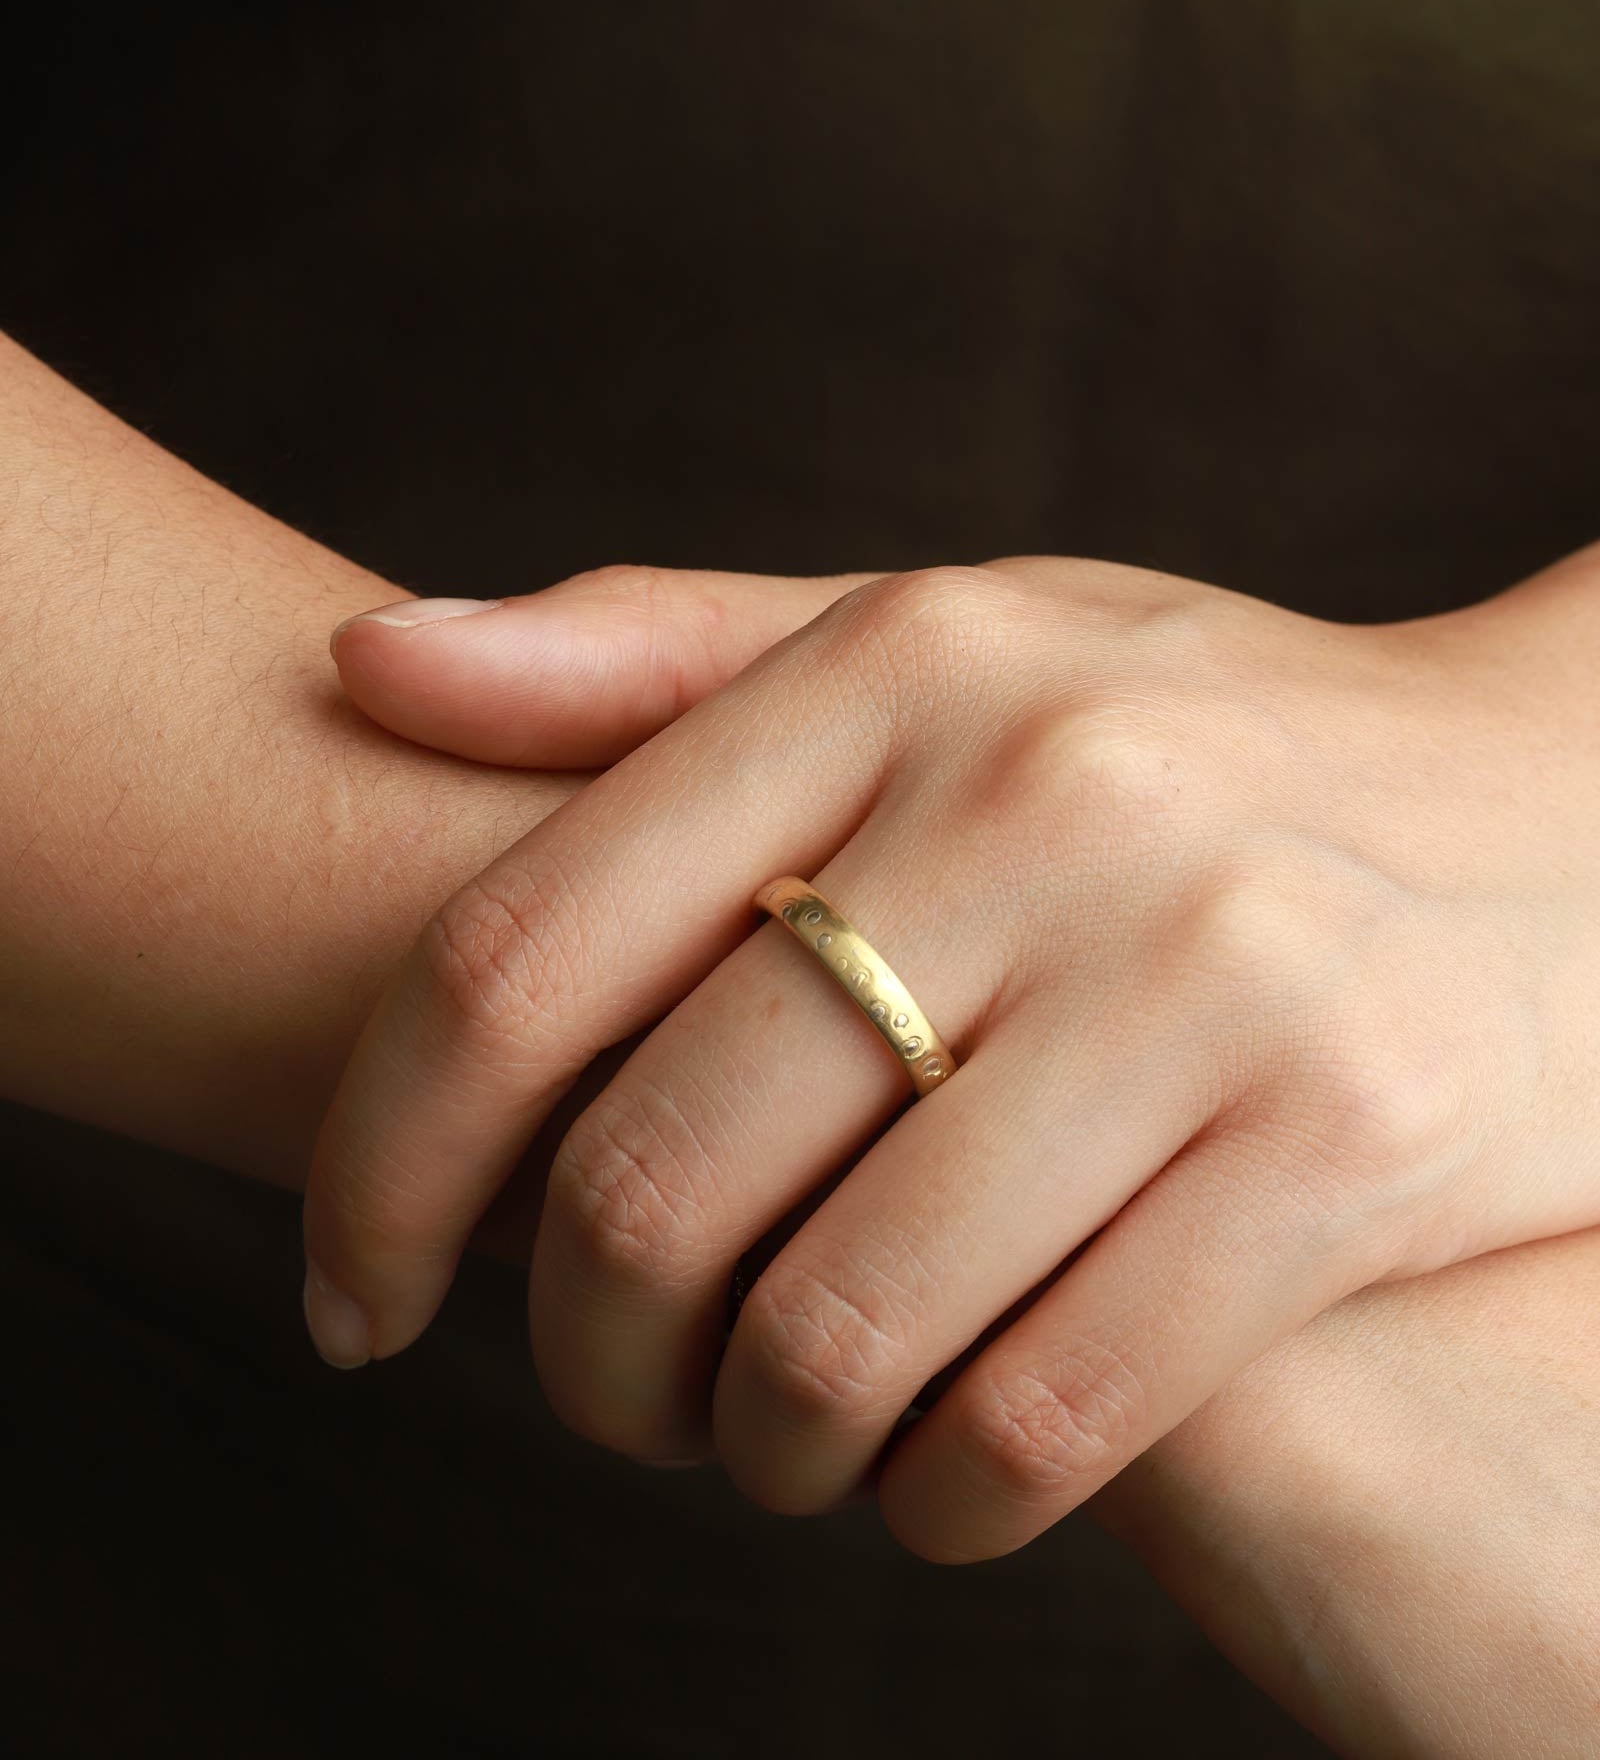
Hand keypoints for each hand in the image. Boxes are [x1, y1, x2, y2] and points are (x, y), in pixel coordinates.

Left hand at [306, 548, 1599, 1561]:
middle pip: (655, 1172)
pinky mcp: (1348, 1141)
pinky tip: (933, 1475)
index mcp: (896, 666)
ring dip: (754, 1446)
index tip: (348, 1295)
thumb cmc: (1194, 746)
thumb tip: (365, 666)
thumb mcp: (941, 652)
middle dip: (574, 1353)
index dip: (376, 1166)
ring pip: (839, 1330)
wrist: (1576, 810)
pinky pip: (1043, 1414)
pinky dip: (941, 1500)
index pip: (513, 955)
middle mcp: (1044, 796)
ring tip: (767, 1436)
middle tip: (601, 1396)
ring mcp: (1210, 967)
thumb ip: (649, 660)